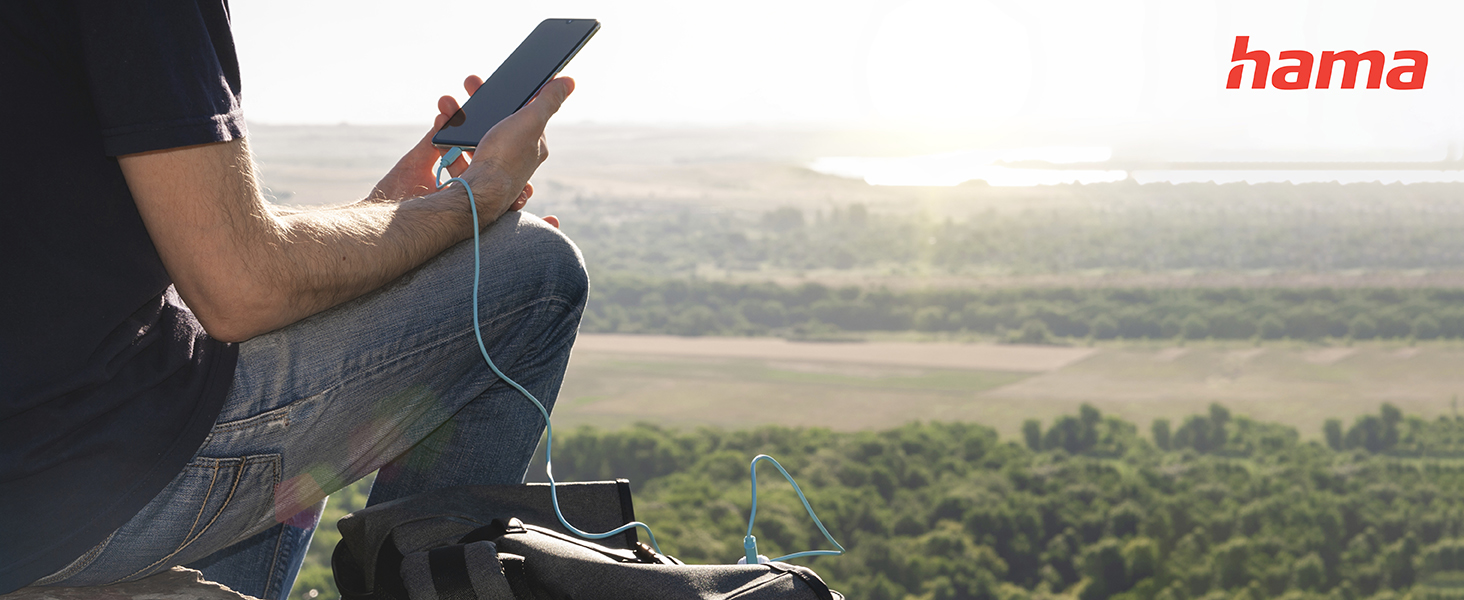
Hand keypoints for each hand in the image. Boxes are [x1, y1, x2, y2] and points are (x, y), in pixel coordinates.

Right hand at [452, 75, 572, 224]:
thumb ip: (548, 101)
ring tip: (446, 105)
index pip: (526, 115)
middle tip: (468, 84)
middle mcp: (515, 158)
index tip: (496, 82)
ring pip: (473, 136)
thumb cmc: (505, 158)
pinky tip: (441, 128)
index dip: (512, 96)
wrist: (475, 194)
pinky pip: (456, 152)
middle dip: (479, 103)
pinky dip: (447, 139)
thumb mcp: (531, 121)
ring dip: (458, 117)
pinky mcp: (470, 176)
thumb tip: (569, 82)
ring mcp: (492, 168)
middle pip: (496, 123)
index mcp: (533, 145)